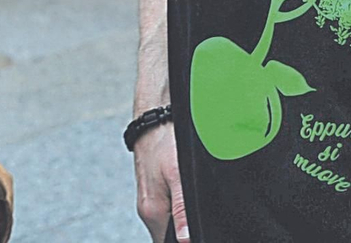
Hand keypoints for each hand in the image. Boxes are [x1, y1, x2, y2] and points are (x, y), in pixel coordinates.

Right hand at [135, 122, 188, 241]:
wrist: (152, 121)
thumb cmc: (164, 142)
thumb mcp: (178, 174)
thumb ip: (182, 209)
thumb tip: (186, 239)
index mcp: (153, 212)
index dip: (187, 240)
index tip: (200, 228)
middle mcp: (147, 212)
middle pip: (170, 236)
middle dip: (188, 230)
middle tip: (203, 212)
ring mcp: (149, 203)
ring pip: (170, 224)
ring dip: (184, 219)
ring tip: (195, 199)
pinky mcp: (153, 194)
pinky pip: (167, 212)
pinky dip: (179, 209)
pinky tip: (187, 194)